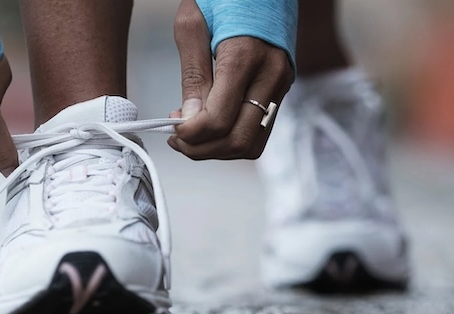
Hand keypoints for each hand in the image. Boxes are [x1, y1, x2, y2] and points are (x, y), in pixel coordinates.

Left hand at [168, 0, 293, 159]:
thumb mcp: (193, 23)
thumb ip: (192, 74)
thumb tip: (188, 118)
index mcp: (244, 56)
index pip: (218, 119)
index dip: (191, 134)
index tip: (172, 127)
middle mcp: (269, 76)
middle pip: (237, 140)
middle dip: (202, 149)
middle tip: (178, 139)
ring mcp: (279, 86)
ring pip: (252, 144)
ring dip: (218, 150)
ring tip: (192, 136)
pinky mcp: (280, 91)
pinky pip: (258, 132)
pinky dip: (232, 139)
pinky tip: (211, 128)